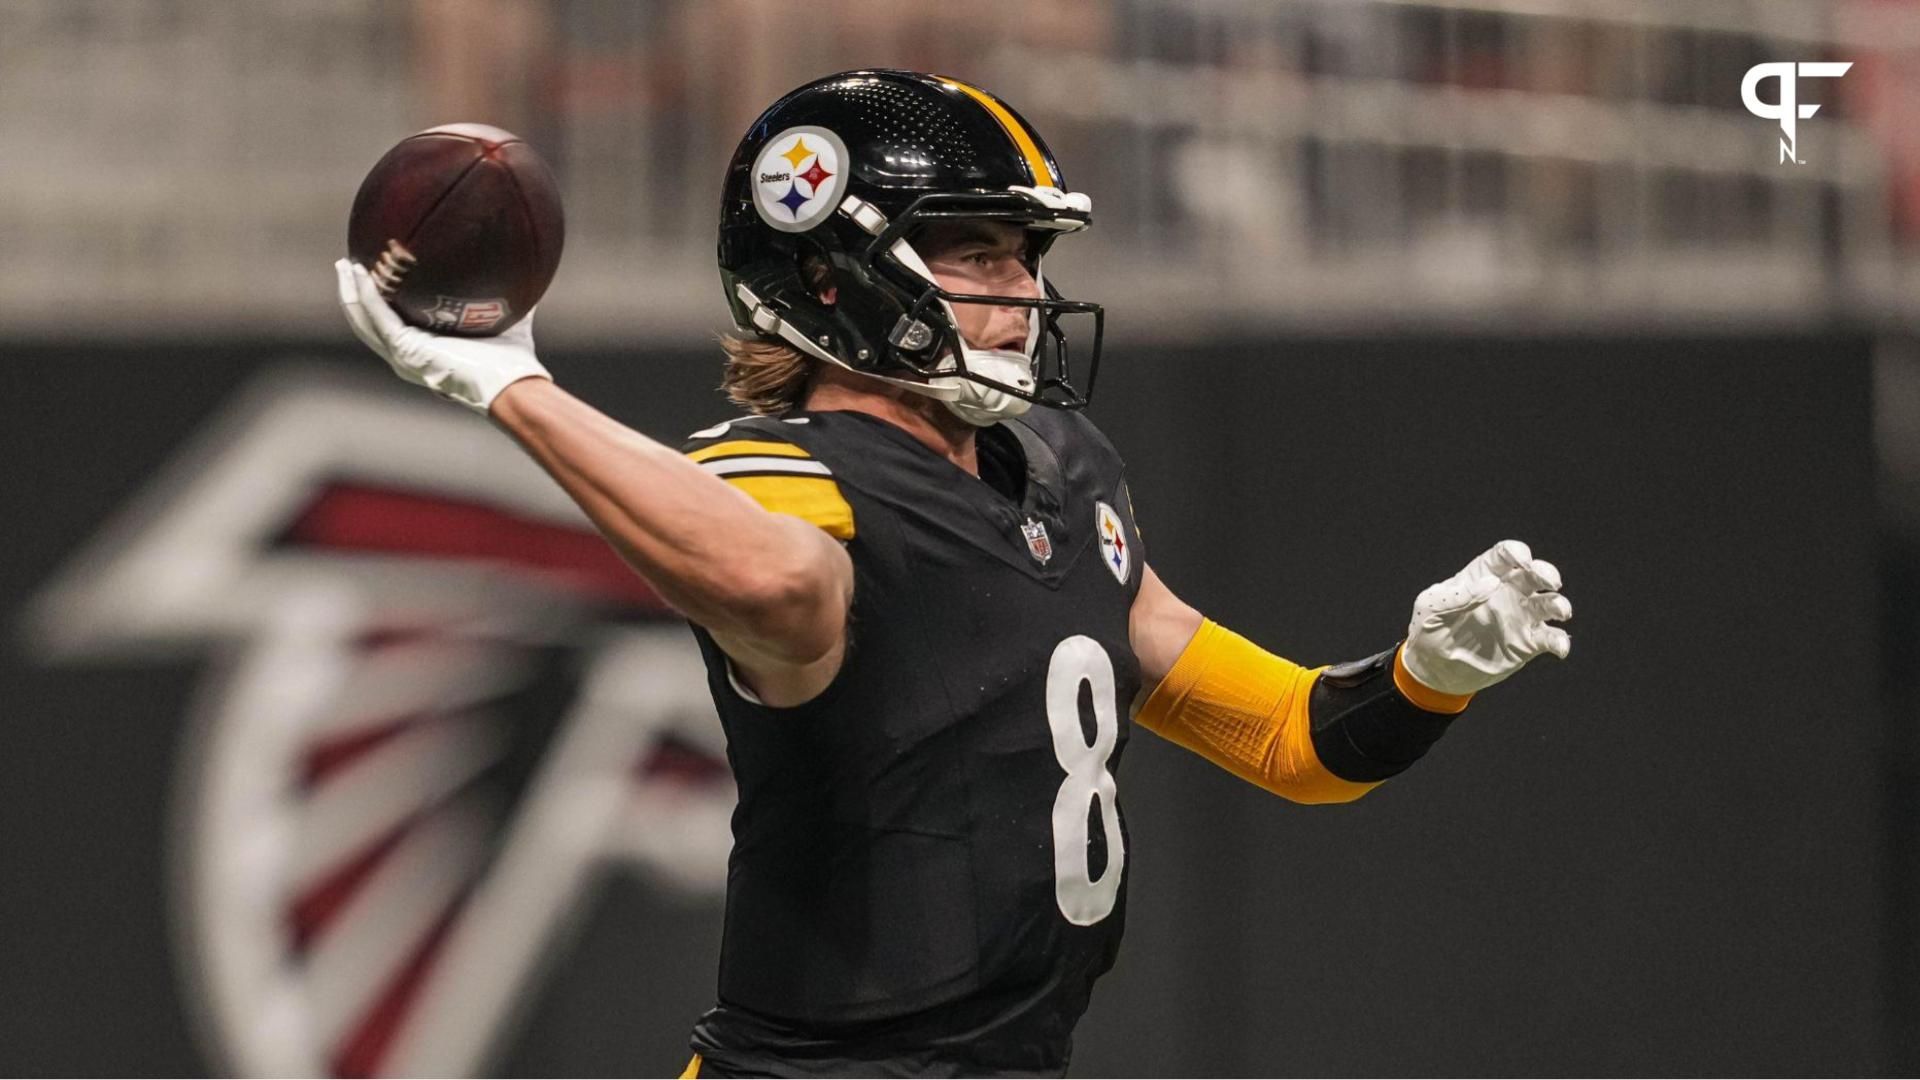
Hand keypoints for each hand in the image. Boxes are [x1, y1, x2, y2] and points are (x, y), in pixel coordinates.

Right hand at [332, 258, 550, 414]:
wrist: (511, 384)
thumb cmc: (511, 362)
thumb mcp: (506, 321)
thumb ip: (508, 301)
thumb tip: (526, 275)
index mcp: (425, 352)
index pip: (392, 325)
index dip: (380, 302)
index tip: (374, 275)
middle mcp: (408, 357)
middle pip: (368, 321)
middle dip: (355, 294)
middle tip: (347, 266)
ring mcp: (404, 356)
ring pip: (364, 320)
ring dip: (351, 292)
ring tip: (344, 266)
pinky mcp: (406, 349)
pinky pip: (377, 316)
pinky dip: (366, 295)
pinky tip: (359, 273)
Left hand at [1400, 539, 1571, 695]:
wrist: (1433, 669)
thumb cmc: (1429, 629)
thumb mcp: (1432, 607)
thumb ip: (1458, 594)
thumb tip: (1491, 583)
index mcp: (1483, 575)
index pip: (1505, 555)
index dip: (1517, 552)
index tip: (1522, 560)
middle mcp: (1507, 592)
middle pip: (1534, 574)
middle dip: (1546, 572)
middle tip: (1551, 580)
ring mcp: (1520, 617)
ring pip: (1548, 603)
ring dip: (1558, 604)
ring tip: (1560, 611)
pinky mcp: (1527, 643)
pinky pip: (1550, 638)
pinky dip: (1559, 641)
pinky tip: (1558, 647)